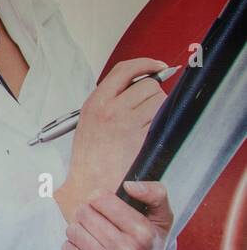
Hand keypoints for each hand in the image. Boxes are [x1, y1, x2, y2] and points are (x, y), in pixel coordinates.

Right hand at [54, 57, 167, 222]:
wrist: (90, 184)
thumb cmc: (90, 159)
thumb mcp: (90, 122)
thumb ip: (109, 101)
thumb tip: (135, 87)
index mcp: (95, 101)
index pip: (124, 70)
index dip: (145, 64)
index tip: (157, 67)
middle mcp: (109, 107)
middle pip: (147, 84)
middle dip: (153, 94)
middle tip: (148, 109)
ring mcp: (125, 120)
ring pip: (158, 99)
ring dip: (158, 110)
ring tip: (144, 126)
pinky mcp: (140, 134)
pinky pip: (160, 118)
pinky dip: (159, 124)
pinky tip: (147, 136)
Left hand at [62, 181, 177, 249]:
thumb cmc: (151, 247)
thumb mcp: (162, 218)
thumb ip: (154, 193)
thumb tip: (129, 185)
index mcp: (143, 232)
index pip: (100, 199)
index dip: (97, 199)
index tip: (102, 205)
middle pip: (83, 214)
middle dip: (86, 213)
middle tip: (95, 221)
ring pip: (73, 232)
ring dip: (78, 230)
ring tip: (92, 236)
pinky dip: (72, 248)